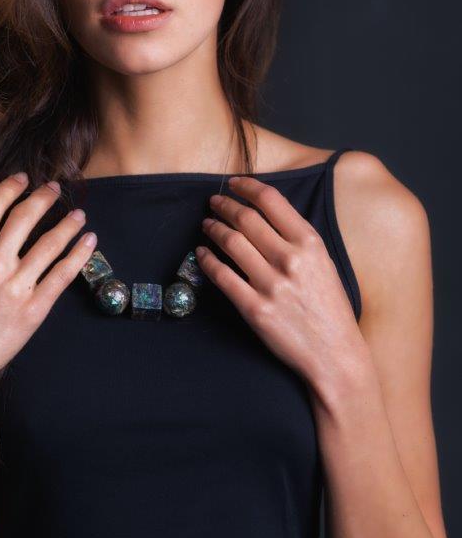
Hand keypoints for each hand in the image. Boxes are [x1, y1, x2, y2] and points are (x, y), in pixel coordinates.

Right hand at [0, 174, 96, 405]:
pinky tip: (89, 242)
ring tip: (79, 214)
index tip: (23, 179)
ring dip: (68, 224)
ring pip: (50, 243)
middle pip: (26, 217)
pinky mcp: (34, 308)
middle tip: (57, 189)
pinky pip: (62, 275)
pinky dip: (79, 255)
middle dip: (44, 198)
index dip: (11, 187)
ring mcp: (16, 285)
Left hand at [197, 175, 366, 387]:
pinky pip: (222, 276)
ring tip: (207, 224)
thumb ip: (298, 239)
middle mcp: (290, 259)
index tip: (234, 183)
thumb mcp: (324, 264)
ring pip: (230, 243)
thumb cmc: (330, 308)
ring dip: (213, 228)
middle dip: (225, 205)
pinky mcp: (254, 309)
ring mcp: (271, 285)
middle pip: (246, 219)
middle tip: (214, 202)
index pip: (271, 201)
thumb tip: (264, 216)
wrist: (335, 354)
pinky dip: (207, 260)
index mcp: (310, 243)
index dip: (247, 186)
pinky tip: (202, 253)